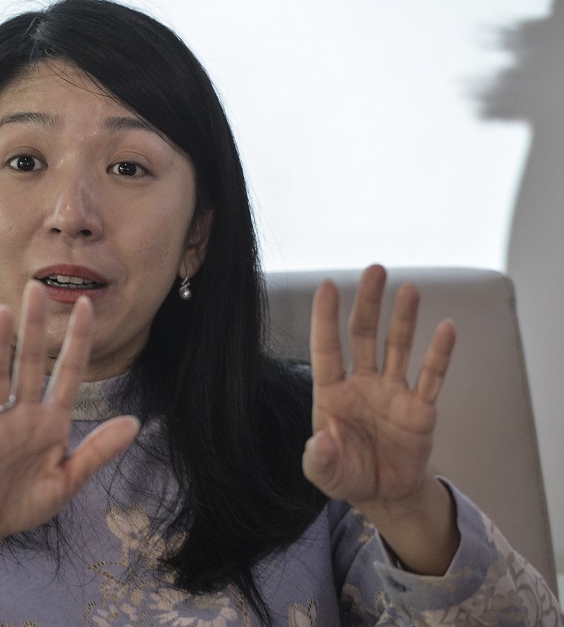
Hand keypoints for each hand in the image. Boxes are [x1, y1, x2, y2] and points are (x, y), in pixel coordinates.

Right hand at [0, 280, 139, 547]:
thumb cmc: (24, 502)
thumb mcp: (69, 480)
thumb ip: (98, 451)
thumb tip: (135, 423)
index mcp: (52, 422)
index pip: (69, 373)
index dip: (78, 341)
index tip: (86, 304)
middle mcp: (24, 415)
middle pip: (31, 363)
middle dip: (36, 328)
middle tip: (37, 287)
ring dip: (1, 345)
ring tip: (5, 311)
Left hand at [303, 265, 458, 572]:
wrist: (383, 495)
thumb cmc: (346, 474)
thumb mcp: (324, 473)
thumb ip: (319, 458)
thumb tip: (321, 440)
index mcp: (332, 392)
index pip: (327, 348)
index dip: (326, 318)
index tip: (328, 285)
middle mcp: (362, 384)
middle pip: (364, 335)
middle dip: (369, 303)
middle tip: (375, 269)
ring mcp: (393, 392)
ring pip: (398, 346)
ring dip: (403, 318)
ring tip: (408, 288)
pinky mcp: (421, 408)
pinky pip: (431, 376)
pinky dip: (440, 353)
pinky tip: (446, 327)